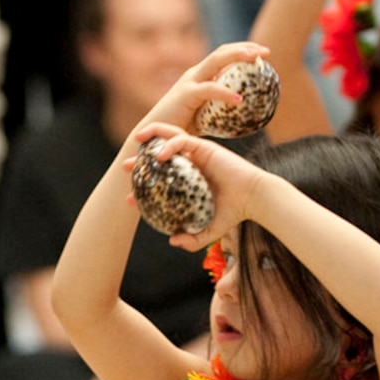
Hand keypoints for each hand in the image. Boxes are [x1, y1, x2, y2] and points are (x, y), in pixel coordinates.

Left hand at [124, 123, 272, 252]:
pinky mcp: (205, 147)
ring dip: (152, 138)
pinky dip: (169, 145)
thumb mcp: (209, 231)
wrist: (254, 199)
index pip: (161, 180)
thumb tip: (172, 241)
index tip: (129, 198)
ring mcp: (197, 155)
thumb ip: (192, 240)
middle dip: (140, 160)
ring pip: (170, 139)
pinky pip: (183, 141)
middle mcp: (191, 165)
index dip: (143, 187)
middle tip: (126, 168)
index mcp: (188, 182)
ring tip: (136, 142)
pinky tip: (159, 157)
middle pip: (160, 156)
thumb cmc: (234, 213)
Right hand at [139, 42, 275, 139]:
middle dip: (245, 48)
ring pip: (216, 62)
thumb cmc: (179, 131)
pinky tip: (239, 99)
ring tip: (256, 60)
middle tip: (265, 51)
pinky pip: (209, 89)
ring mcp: (189, 83)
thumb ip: (219, 110)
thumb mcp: (204, 116)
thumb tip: (242, 115)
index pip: (223, 56)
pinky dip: (225, 93)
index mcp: (199, 77)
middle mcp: (194, 75)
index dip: (243, 50)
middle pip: (222, 52)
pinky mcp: (185, 95)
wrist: (154, 139)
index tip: (263, 54)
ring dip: (237, 56)